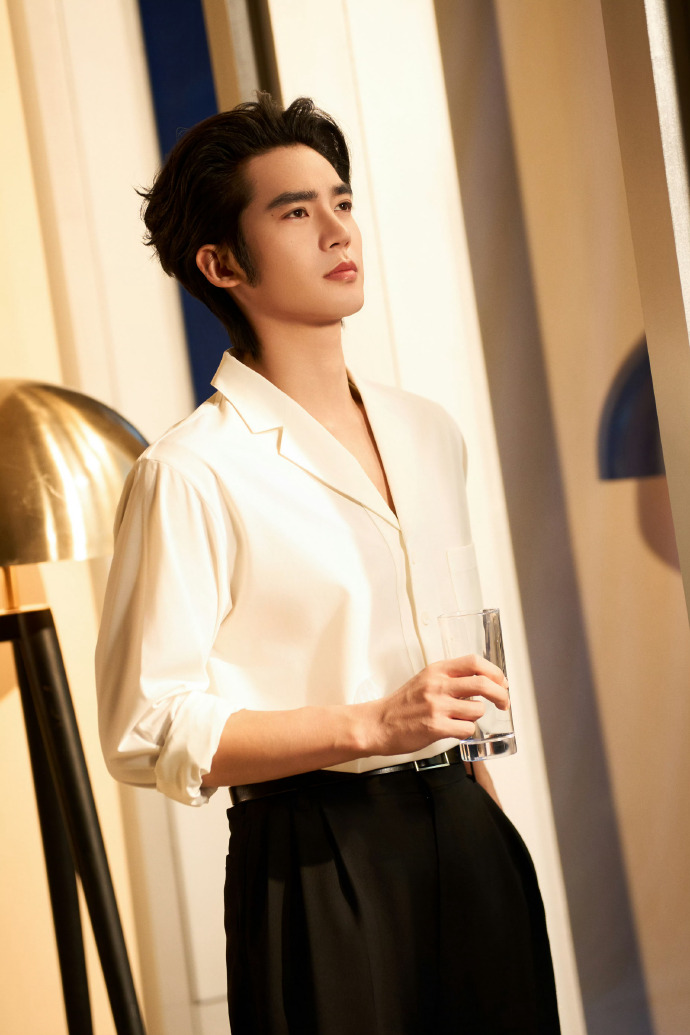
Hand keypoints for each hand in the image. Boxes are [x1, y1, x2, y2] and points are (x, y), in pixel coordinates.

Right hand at [361, 655, 508, 756]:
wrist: (378, 724)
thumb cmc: (402, 705)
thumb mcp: (425, 680)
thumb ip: (449, 678)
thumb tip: (480, 682)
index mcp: (437, 670)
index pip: (474, 662)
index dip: (495, 672)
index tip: (502, 682)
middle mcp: (438, 685)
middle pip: (483, 683)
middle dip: (501, 694)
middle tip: (503, 703)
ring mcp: (437, 706)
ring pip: (477, 710)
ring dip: (475, 717)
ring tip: (461, 719)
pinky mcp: (436, 726)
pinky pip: (467, 729)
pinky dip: (466, 732)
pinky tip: (454, 730)